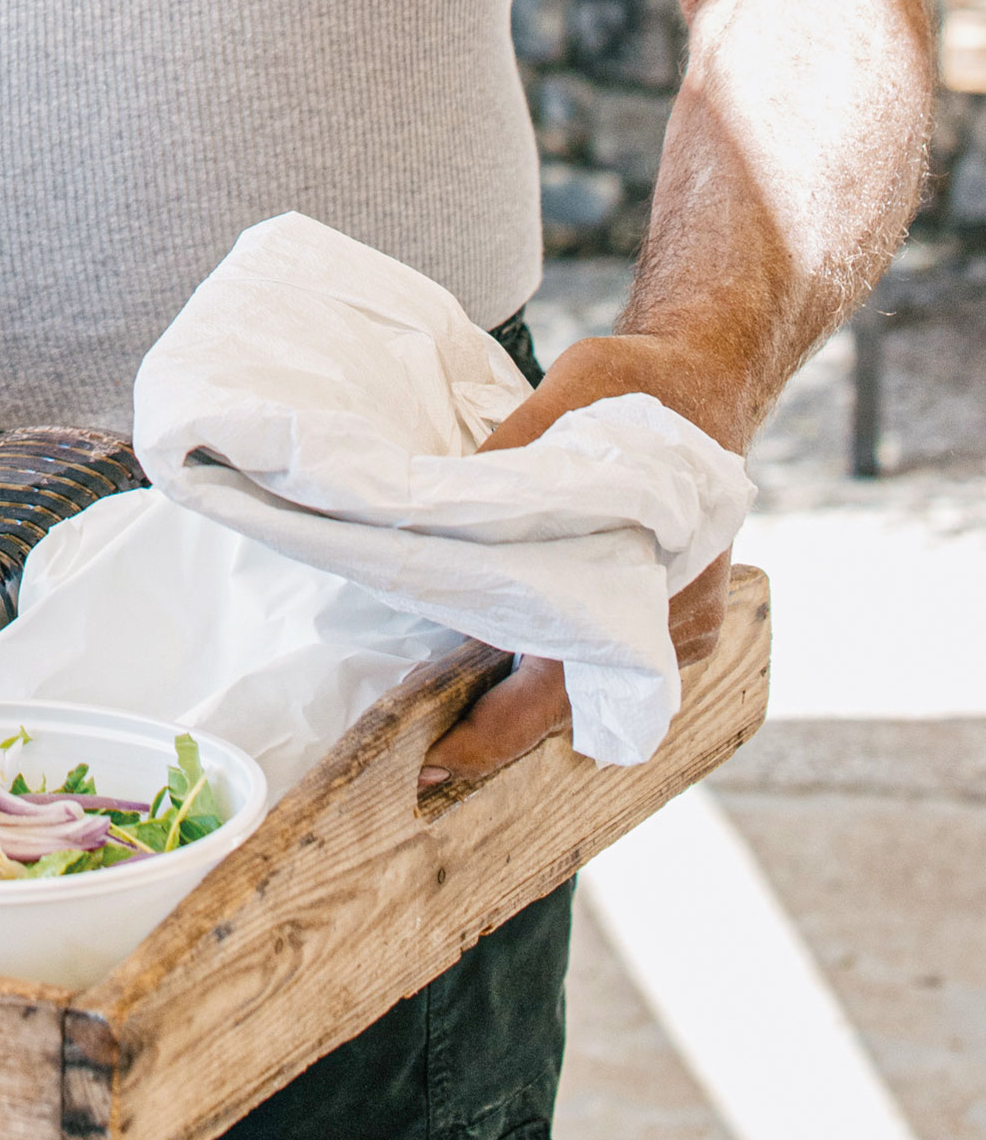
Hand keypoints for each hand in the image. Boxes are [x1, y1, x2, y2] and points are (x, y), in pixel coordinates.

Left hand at [417, 329, 744, 796]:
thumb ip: (517, 448)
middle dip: (497, 724)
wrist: (710, 378)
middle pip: (568, 701)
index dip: (495, 730)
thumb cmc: (643, 386)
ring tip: (452, 699)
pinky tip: (508, 641)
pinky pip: (609, 654)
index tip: (440, 761)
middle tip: (428, 749)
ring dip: (526, 686)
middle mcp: (669, 627)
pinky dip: (560, 653)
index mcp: (649, 591)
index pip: (560, 688)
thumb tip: (446, 501)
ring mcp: (675, 627)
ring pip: (588, 681)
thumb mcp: (575, 393)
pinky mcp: (671, 615)